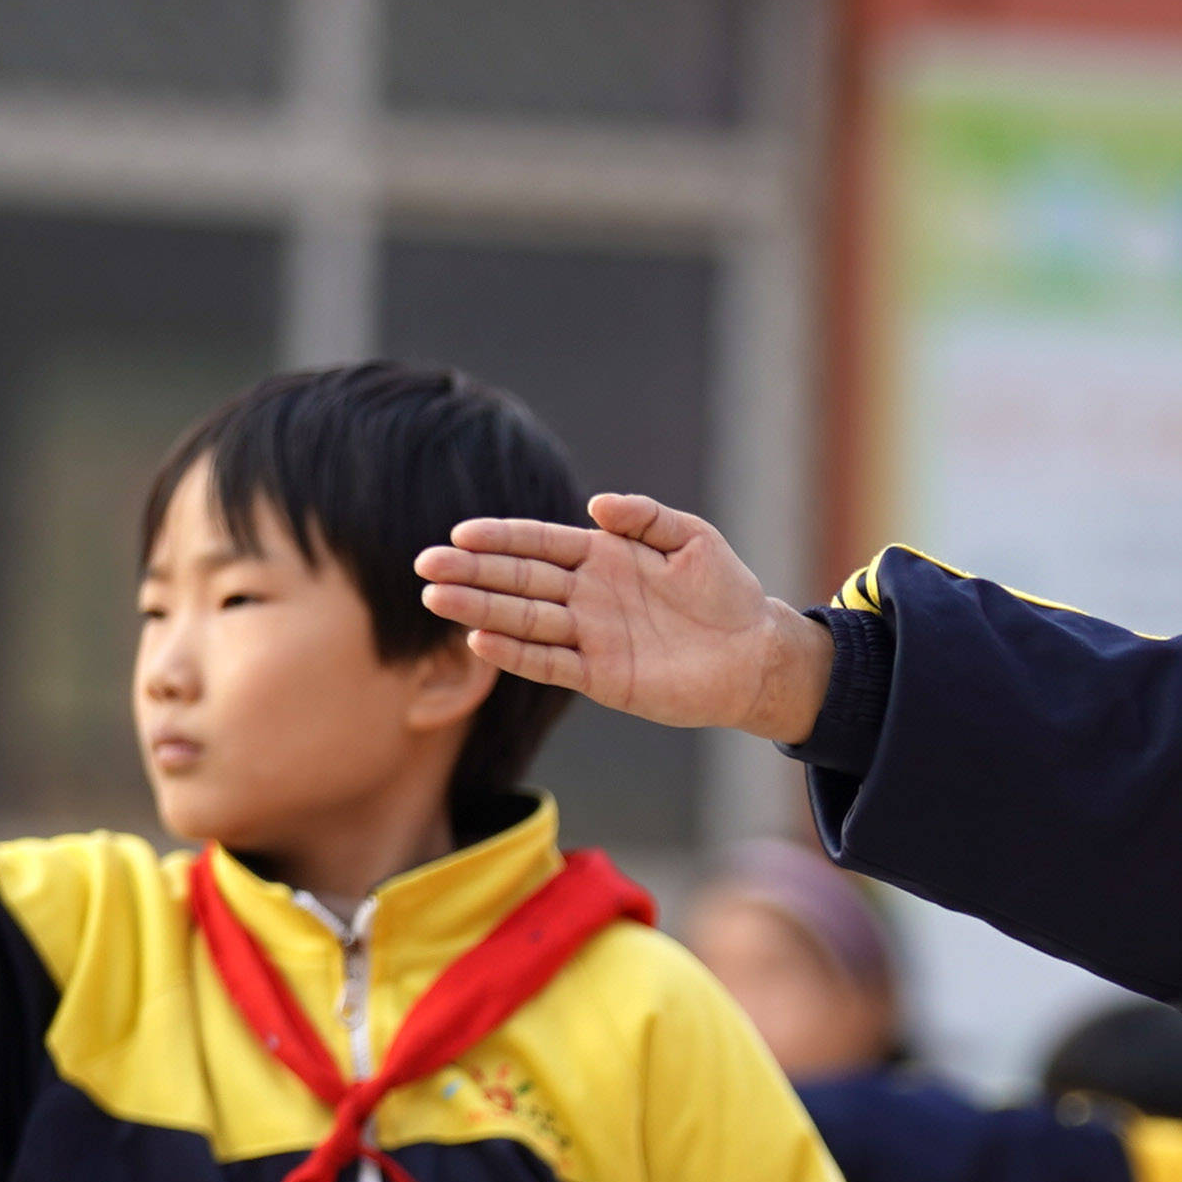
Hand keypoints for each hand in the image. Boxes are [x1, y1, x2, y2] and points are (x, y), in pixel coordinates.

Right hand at [419, 494, 838, 741]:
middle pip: (519, 580)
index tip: (459, 534)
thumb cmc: (727, 592)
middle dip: (472, 573)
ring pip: (524, 620)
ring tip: (437, 599)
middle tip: (426, 566)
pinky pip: (550, 663)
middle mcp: (588, 596)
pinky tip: (482, 640)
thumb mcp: (692, 539)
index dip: (500, 538)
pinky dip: (517, 653)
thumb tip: (597, 504)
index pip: (539, 543)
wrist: (755, 653)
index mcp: (602, 557)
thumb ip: (646, 517)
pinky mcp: (602, 677)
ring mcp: (591, 637)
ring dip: (480, 610)